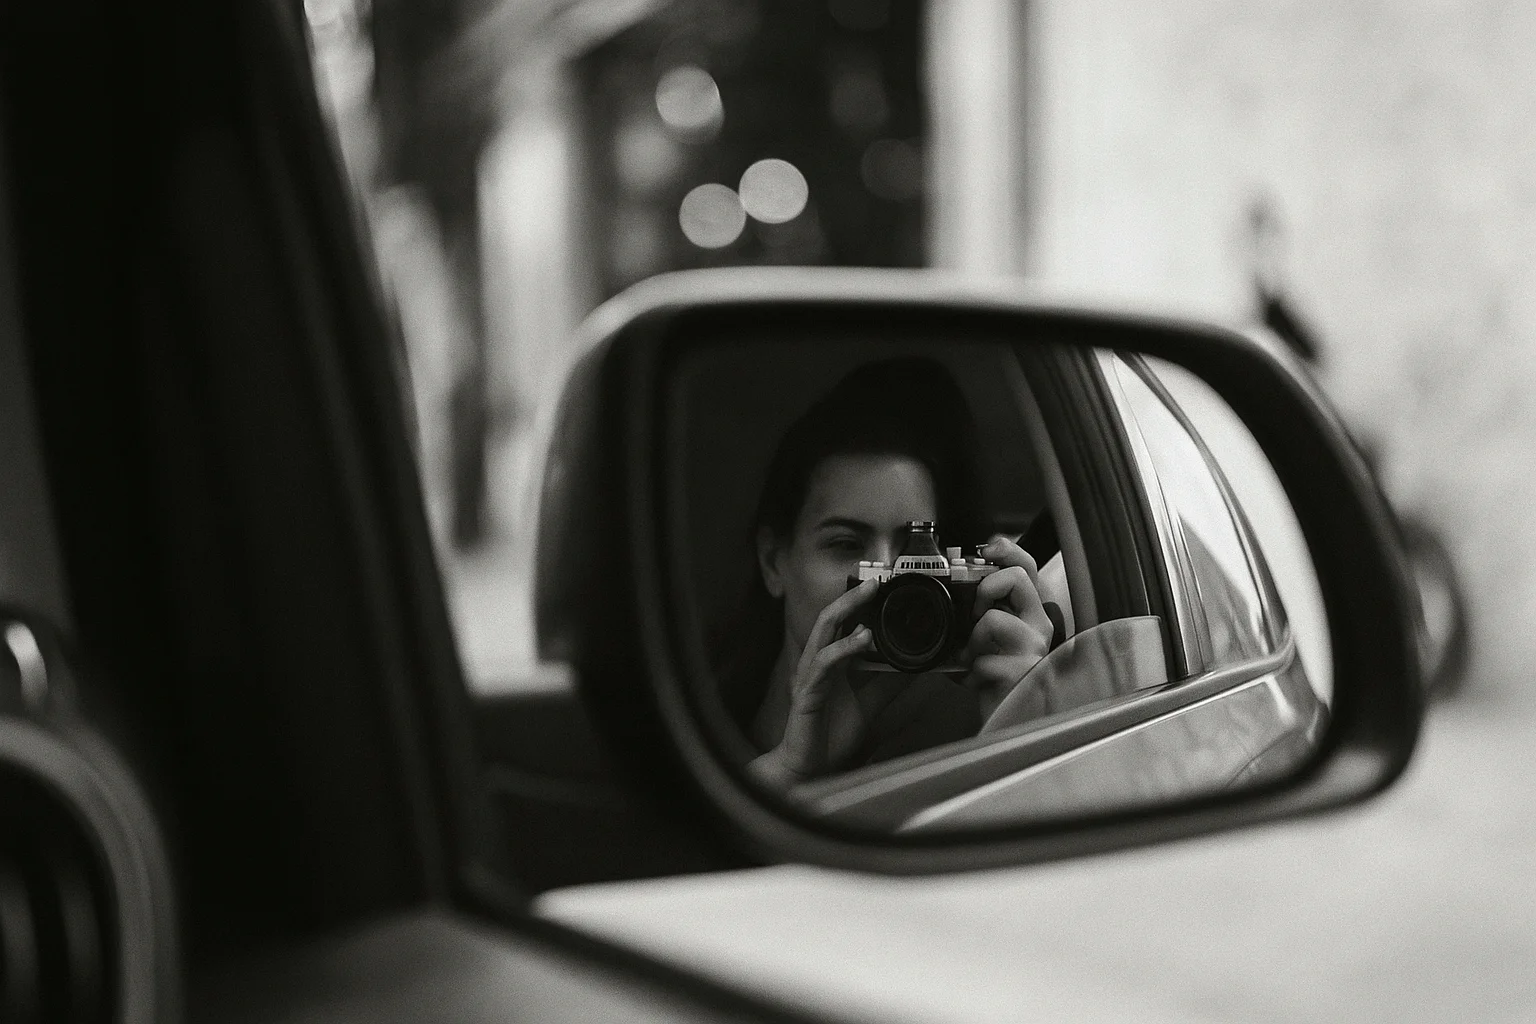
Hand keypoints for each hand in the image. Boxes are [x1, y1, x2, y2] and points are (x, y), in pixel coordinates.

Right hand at [749, 577, 878, 785]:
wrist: (810, 770)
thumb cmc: (833, 735)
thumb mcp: (872, 703)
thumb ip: (890, 682)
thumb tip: (918, 663)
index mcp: (830, 662)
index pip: (843, 624)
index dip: (859, 603)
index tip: (884, 586)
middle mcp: (817, 662)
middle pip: (831, 618)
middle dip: (852, 596)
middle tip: (876, 580)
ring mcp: (809, 676)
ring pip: (824, 632)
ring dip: (847, 611)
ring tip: (869, 596)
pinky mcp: (807, 693)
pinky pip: (824, 664)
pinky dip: (843, 648)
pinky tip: (862, 640)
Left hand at [960, 536, 1055, 716]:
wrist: (1006, 717)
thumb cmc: (997, 676)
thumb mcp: (990, 637)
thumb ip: (983, 611)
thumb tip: (958, 585)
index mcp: (1031, 612)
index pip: (1027, 567)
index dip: (1007, 550)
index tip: (987, 549)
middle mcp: (1039, 626)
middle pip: (1017, 578)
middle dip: (987, 588)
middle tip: (975, 614)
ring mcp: (1033, 649)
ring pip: (993, 619)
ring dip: (972, 640)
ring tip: (974, 658)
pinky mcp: (1022, 673)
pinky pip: (982, 660)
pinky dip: (968, 672)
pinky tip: (976, 679)